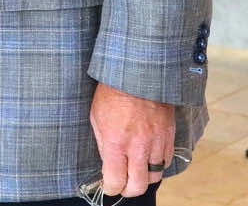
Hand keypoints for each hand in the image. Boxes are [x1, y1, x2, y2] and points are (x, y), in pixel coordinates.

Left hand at [90, 82, 175, 197]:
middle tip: (122, 186)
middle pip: (138, 185)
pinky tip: (148, 158)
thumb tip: (108, 163)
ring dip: (143, 177)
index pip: (115, 180)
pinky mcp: (169, 137)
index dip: (110, 188)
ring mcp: (156, 143)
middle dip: (128, 190)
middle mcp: (138, 146)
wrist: (138, 74)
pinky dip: (157, 164)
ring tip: (135, 171)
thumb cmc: (111, 93)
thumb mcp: (96, 117)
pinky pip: (166, 161)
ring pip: (154, 175)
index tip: (108, 187)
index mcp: (116, 141)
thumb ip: (104, 143)